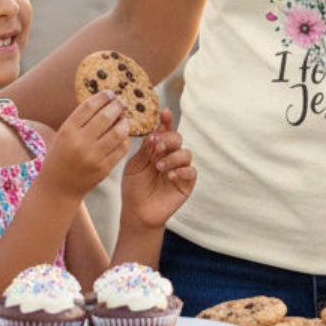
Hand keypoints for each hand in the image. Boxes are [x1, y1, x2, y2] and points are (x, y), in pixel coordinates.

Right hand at [40, 89, 129, 200]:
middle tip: (122, 102)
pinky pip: (121, 149)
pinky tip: (123, 135)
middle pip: (106, 117)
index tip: (110, 93)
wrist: (58, 188)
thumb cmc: (60, 157)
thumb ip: (81, 120)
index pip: (89, 107)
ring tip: (124, 118)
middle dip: (117, 106)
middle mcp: (80, 143)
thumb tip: (105, 101)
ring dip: (124, 122)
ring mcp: (93, 157)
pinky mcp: (104, 169)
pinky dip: (125, 139)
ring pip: (118, 132)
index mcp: (67, 131)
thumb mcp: (63, 135)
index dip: (102, 97)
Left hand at [119, 111, 195, 231]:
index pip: (164, 131)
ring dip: (173, 157)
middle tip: (157, 146)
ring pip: (186, 153)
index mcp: (156, 149)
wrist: (137, 212)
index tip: (164, 113)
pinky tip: (170, 175)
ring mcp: (179, 169)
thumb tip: (154, 134)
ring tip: (159, 167)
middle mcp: (170, 156)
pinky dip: (181, 171)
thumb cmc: (133, 188)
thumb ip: (145, 151)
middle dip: (168, 140)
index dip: (166, 121)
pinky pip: (191, 171)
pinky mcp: (186, 183)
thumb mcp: (134, 167)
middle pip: (177, 139)